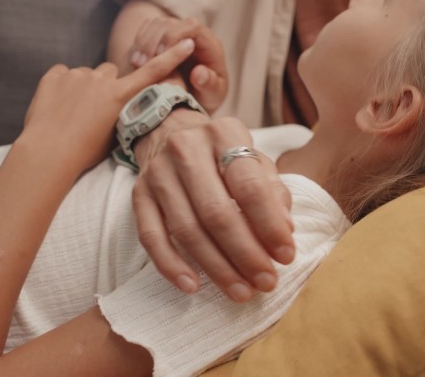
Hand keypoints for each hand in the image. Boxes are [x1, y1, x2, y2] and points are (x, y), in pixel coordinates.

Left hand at [19, 39, 195, 173]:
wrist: (49, 152)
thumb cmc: (84, 152)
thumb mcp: (114, 137)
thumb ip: (123, 114)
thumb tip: (123, 109)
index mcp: (120, 95)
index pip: (152, 72)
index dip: (171, 57)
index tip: (185, 44)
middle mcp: (101, 79)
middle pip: (110, 72)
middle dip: (106, 84)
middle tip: (94, 107)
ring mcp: (76, 75)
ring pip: (86, 74)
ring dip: (83, 87)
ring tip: (72, 111)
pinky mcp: (54, 76)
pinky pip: (62, 74)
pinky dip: (61, 86)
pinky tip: (57, 105)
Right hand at [130, 17, 227, 113]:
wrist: (196, 98)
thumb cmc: (207, 95)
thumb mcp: (213, 95)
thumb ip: (210, 85)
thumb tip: (199, 73)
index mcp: (209, 44)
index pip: (192, 26)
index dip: (175, 37)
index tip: (161, 56)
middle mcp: (192, 33)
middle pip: (169, 23)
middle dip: (154, 41)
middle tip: (143, 64)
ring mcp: (176, 33)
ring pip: (155, 25)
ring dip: (143, 44)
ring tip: (137, 66)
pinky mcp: (162, 38)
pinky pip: (145, 32)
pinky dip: (138, 45)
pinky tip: (135, 64)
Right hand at [132, 114, 295, 302]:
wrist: (172, 133)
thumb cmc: (224, 156)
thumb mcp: (255, 161)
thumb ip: (273, 193)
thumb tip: (284, 231)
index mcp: (224, 134)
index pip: (249, 185)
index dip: (269, 225)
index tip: (286, 256)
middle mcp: (187, 149)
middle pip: (216, 212)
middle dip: (244, 254)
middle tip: (265, 282)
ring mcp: (158, 172)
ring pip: (186, 229)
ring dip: (215, 267)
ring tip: (239, 291)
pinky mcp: (139, 194)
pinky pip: (151, 236)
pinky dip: (171, 265)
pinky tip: (193, 286)